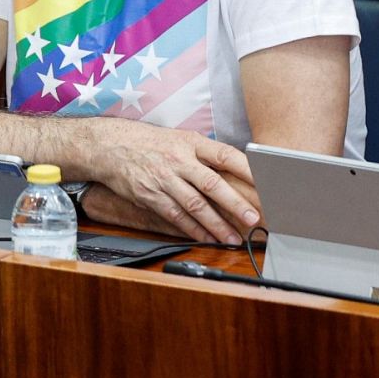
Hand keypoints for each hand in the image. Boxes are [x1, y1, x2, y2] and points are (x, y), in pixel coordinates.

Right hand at [84, 119, 260, 244]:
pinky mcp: (150, 195)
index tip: (267, 182)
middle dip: (235, 204)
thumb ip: (205, 154)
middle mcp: (179, 160)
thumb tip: (237, 170)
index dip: (247, 169)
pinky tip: (206, 238)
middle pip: (212, 184)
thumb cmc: (151, 143)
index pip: (225, 154)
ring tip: (233, 238)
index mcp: (191, 142)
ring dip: (216, 224)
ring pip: (195, 205)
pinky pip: (175, 216)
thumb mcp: (180, 139)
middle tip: (254, 219)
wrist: (111, 145)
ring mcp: (164, 178)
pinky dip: (192, 229)